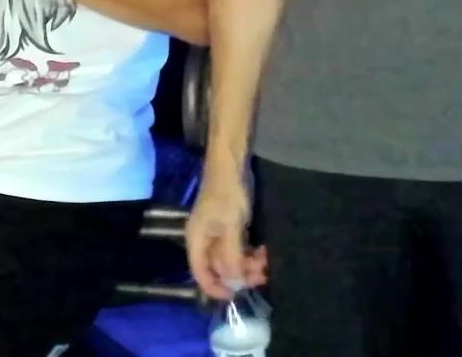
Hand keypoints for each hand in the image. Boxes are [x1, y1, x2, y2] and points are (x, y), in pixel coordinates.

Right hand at [186, 164, 268, 300]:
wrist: (232, 165)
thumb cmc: (228, 194)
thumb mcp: (231, 227)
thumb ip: (232, 256)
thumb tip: (234, 283)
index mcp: (196, 241)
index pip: (200, 274)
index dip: (216, 288)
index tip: (236, 296)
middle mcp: (204, 240)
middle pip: (218, 268)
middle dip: (239, 275)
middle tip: (261, 276)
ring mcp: (216, 234)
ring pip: (230, 259)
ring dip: (247, 264)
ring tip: (266, 262)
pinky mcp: (229, 227)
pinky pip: (237, 248)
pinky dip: (249, 253)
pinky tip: (263, 251)